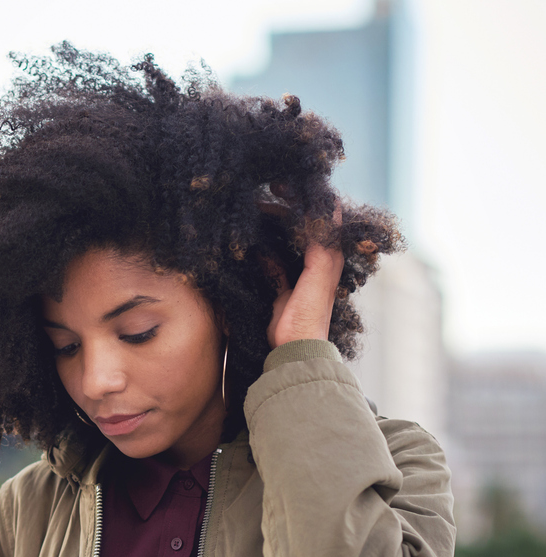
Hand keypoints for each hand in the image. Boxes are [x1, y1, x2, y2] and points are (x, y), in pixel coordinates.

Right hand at [264, 198, 344, 348]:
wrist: (295, 348)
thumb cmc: (309, 315)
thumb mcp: (318, 276)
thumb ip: (323, 244)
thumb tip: (328, 207)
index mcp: (330, 256)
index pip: (321, 216)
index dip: (306, 197)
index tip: (285, 183)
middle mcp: (317, 261)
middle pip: (301, 225)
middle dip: (284, 207)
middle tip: (263, 193)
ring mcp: (299, 273)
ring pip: (285, 239)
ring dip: (271, 225)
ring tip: (253, 211)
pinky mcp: (283, 286)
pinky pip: (272, 260)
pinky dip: (262, 249)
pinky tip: (249, 242)